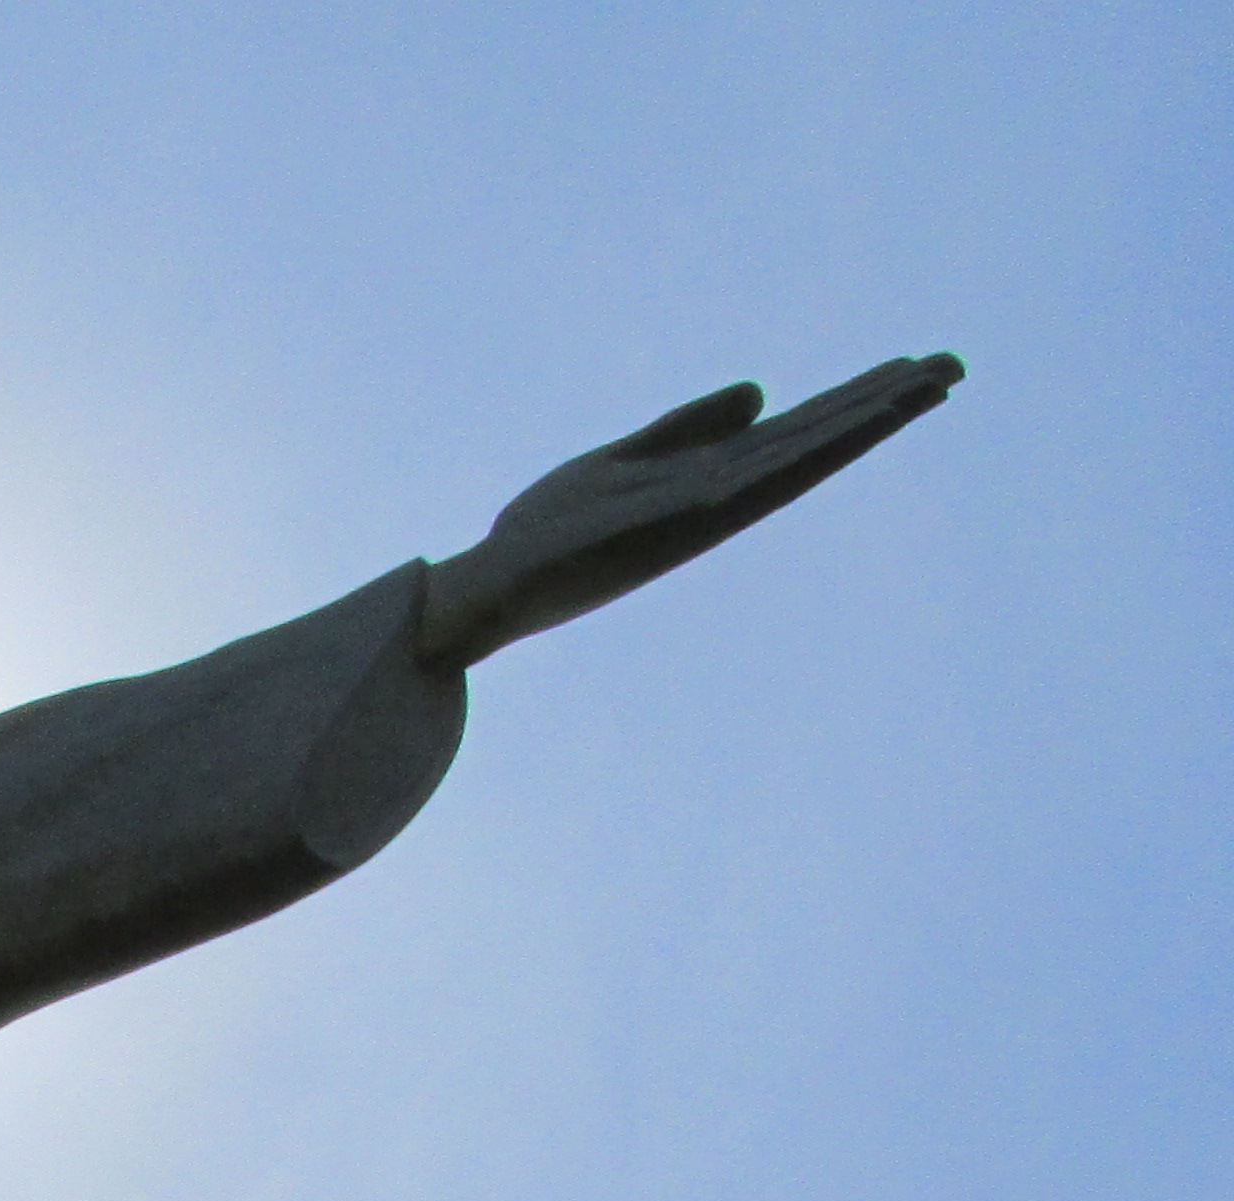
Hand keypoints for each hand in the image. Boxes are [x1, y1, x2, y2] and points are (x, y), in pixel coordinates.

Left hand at [416, 352, 961, 669]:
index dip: (853, 400)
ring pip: (798, 457)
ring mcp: (703, 510)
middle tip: (955, 367)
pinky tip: (840, 423)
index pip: (794, 431)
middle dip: (882, 404)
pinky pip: (750, 479)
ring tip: (926, 385)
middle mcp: (718, 496)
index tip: (912, 369)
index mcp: (706, 479)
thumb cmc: (547, 532)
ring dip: (861, 421)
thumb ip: (685, 428)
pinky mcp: (676, 520)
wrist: (492, 585)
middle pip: (814, 440)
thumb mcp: (620, 460)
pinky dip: (797, 451)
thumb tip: (761, 390)